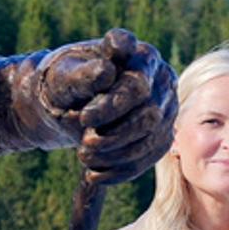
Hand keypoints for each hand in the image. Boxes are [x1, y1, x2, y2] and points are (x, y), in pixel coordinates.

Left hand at [27, 30, 176, 181]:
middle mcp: (160, 78)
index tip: (84, 119)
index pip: (136, 84)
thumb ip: (82, 73)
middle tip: (84, 144)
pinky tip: (95, 174)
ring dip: (116, 154)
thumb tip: (106, 72)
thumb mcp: (63, 76)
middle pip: (149, 114)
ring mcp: (165, 107)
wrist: (68, 102)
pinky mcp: (161, 134)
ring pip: (151, 138)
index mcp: (139, 54)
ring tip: (84, 157)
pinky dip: (121, 170)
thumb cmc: (65, 82)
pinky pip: (149, 157)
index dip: (112, 105)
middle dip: (115, 134)